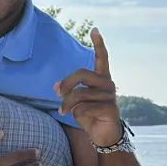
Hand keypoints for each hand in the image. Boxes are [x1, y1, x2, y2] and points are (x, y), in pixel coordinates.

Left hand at [54, 27, 123, 147]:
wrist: (103, 136)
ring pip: (80, 93)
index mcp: (101, 78)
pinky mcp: (109, 108)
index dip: (99, 44)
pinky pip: (85, 107)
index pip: (102, 58)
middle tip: (57, 93)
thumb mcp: (76, 101)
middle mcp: (108, 84)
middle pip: (82, 74)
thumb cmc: (89, 115)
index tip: (95, 30)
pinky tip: (77, 118)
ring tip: (62, 111)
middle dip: (66, 82)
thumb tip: (56, 87)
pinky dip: (76, 113)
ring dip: (66, 103)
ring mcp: (110, 96)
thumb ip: (69, 91)